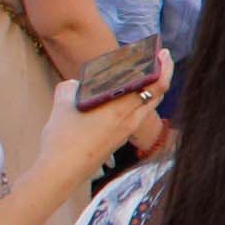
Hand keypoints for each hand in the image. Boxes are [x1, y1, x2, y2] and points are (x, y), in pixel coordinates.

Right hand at [39, 53, 169, 180]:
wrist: (61, 172)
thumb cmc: (62, 138)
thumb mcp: (62, 105)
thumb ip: (71, 88)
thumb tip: (77, 85)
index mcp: (120, 108)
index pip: (152, 84)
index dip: (161, 67)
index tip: (162, 53)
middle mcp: (129, 119)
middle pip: (157, 93)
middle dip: (162, 73)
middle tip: (162, 57)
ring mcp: (126, 131)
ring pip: (148, 105)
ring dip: (151, 89)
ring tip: (148, 74)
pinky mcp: (120, 140)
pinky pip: (137, 116)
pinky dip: (138, 102)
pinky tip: (127, 97)